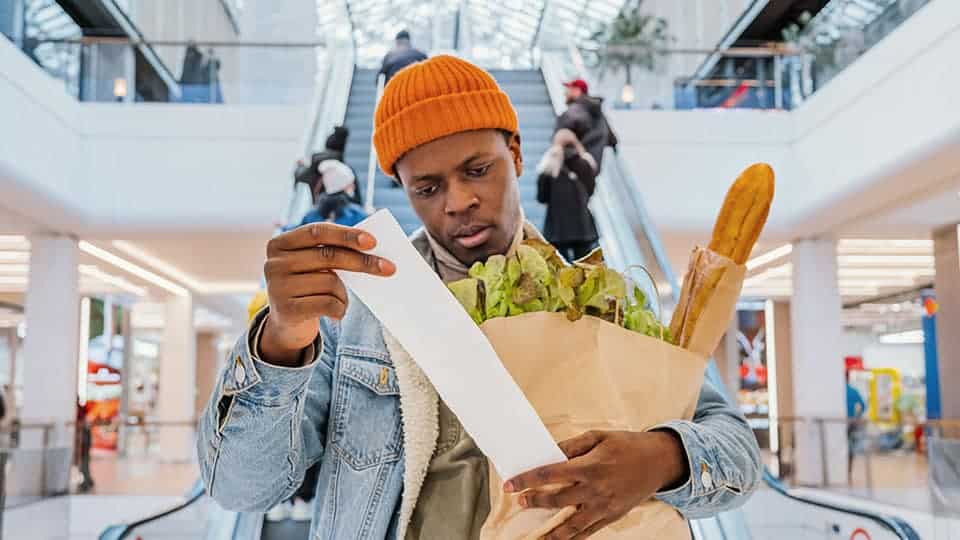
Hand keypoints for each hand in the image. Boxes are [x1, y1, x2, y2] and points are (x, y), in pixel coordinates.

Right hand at [260, 222, 395, 365]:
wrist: (287, 324)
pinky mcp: (285, 310)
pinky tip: (337, 313)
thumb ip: (331, 253)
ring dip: (344, 294)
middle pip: (328, 256)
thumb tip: (371, 248)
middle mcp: (273, 263)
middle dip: (362, 262)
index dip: (346, 235)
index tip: (373, 241)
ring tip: (340, 300)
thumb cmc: (308, 287)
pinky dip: (340, 309)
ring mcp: (277, 287)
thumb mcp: (313, 266)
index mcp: (280, 244)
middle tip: (389, 268)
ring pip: (330, 283)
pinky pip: (327, 304)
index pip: (317, 232)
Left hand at [503, 430, 687, 539]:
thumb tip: (550, 453)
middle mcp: (595, 489)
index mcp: (590, 466)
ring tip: (537, 536)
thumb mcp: (599, 436)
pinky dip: (574, 538)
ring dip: (552, 532)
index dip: (527, 480)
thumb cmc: (627, 445)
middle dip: (535, 502)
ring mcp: (604, 506)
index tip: (510, 485)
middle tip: (520, 502)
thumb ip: (572, 445)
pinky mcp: (612, 516)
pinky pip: (589, 532)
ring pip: (572, 525)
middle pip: (557, 500)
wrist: (659, 461)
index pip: (550, 474)